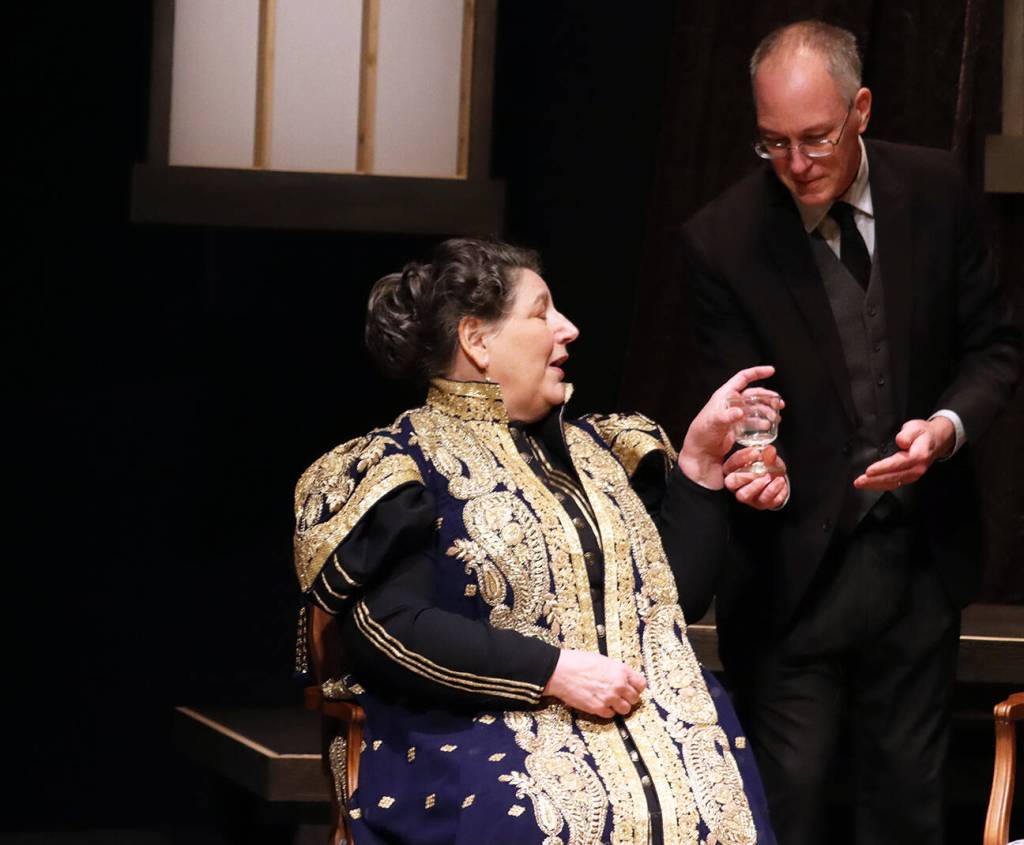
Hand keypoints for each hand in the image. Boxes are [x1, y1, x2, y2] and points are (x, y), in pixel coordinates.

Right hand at [543, 649, 646, 717]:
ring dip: (619, 706)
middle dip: (628, 697)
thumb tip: (622, 678)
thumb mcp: (602, 660)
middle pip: (635, 699)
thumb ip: (616, 670)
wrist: (560, 671)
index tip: (632, 688)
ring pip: (625, 709)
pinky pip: (611, 715)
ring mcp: (609, 698)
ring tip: (611, 701)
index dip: (636, 687)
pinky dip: (607, 711)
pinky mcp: (598, 708)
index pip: (641, 684)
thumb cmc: (578, 662)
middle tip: (620, 695)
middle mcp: (618, 685)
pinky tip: (600, 704)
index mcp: (621, 670)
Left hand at [679, 365, 778, 487]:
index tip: (772, 370)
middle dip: (767, 396)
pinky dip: (761, 422)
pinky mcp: (736, 427)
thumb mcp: (713, 423)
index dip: (757, 372)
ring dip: (767, 410)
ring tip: (776, 417)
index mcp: (724, 395)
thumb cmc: (702, 435)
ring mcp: (733, 415)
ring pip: (754, 408)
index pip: (742, 378)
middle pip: (753, 394)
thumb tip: (740, 412)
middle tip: (780, 403)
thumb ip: (726, 417)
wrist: (700, 454)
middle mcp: (730, 403)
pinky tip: (768, 427)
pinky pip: (752, 421)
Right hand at [724, 446, 788, 509]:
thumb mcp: (769, 458)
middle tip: (760, 470)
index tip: (756, 452)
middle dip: (745, 476)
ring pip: (743, 495)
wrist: (778, 480)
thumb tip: (769, 450)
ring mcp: (748, 496)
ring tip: (770, 477)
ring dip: (757, 486)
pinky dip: (774, 491)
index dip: (741, 458)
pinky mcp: (760, 504)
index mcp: (734, 471)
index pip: (730, 465)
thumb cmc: (768, 468)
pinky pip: (764, 501)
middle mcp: (737, 485)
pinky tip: (780, 482)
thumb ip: (768, 454)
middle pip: (731, 483)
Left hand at [853, 417, 954, 490]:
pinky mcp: (909, 477)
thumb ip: (908, 434)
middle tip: (858, 481)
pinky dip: (881, 486)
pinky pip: (894, 484)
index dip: (883, 468)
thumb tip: (901, 441)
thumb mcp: (916, 427)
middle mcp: (917, 468)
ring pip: (893, 483)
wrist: (936, 441)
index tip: (868, 471)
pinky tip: (870, 485)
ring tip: (860, 484)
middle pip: (894, 477)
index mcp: (918, 456)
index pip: (898, 464)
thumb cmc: (923, 433)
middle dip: (874, 480)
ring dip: (875, 485)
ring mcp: (914, 475)